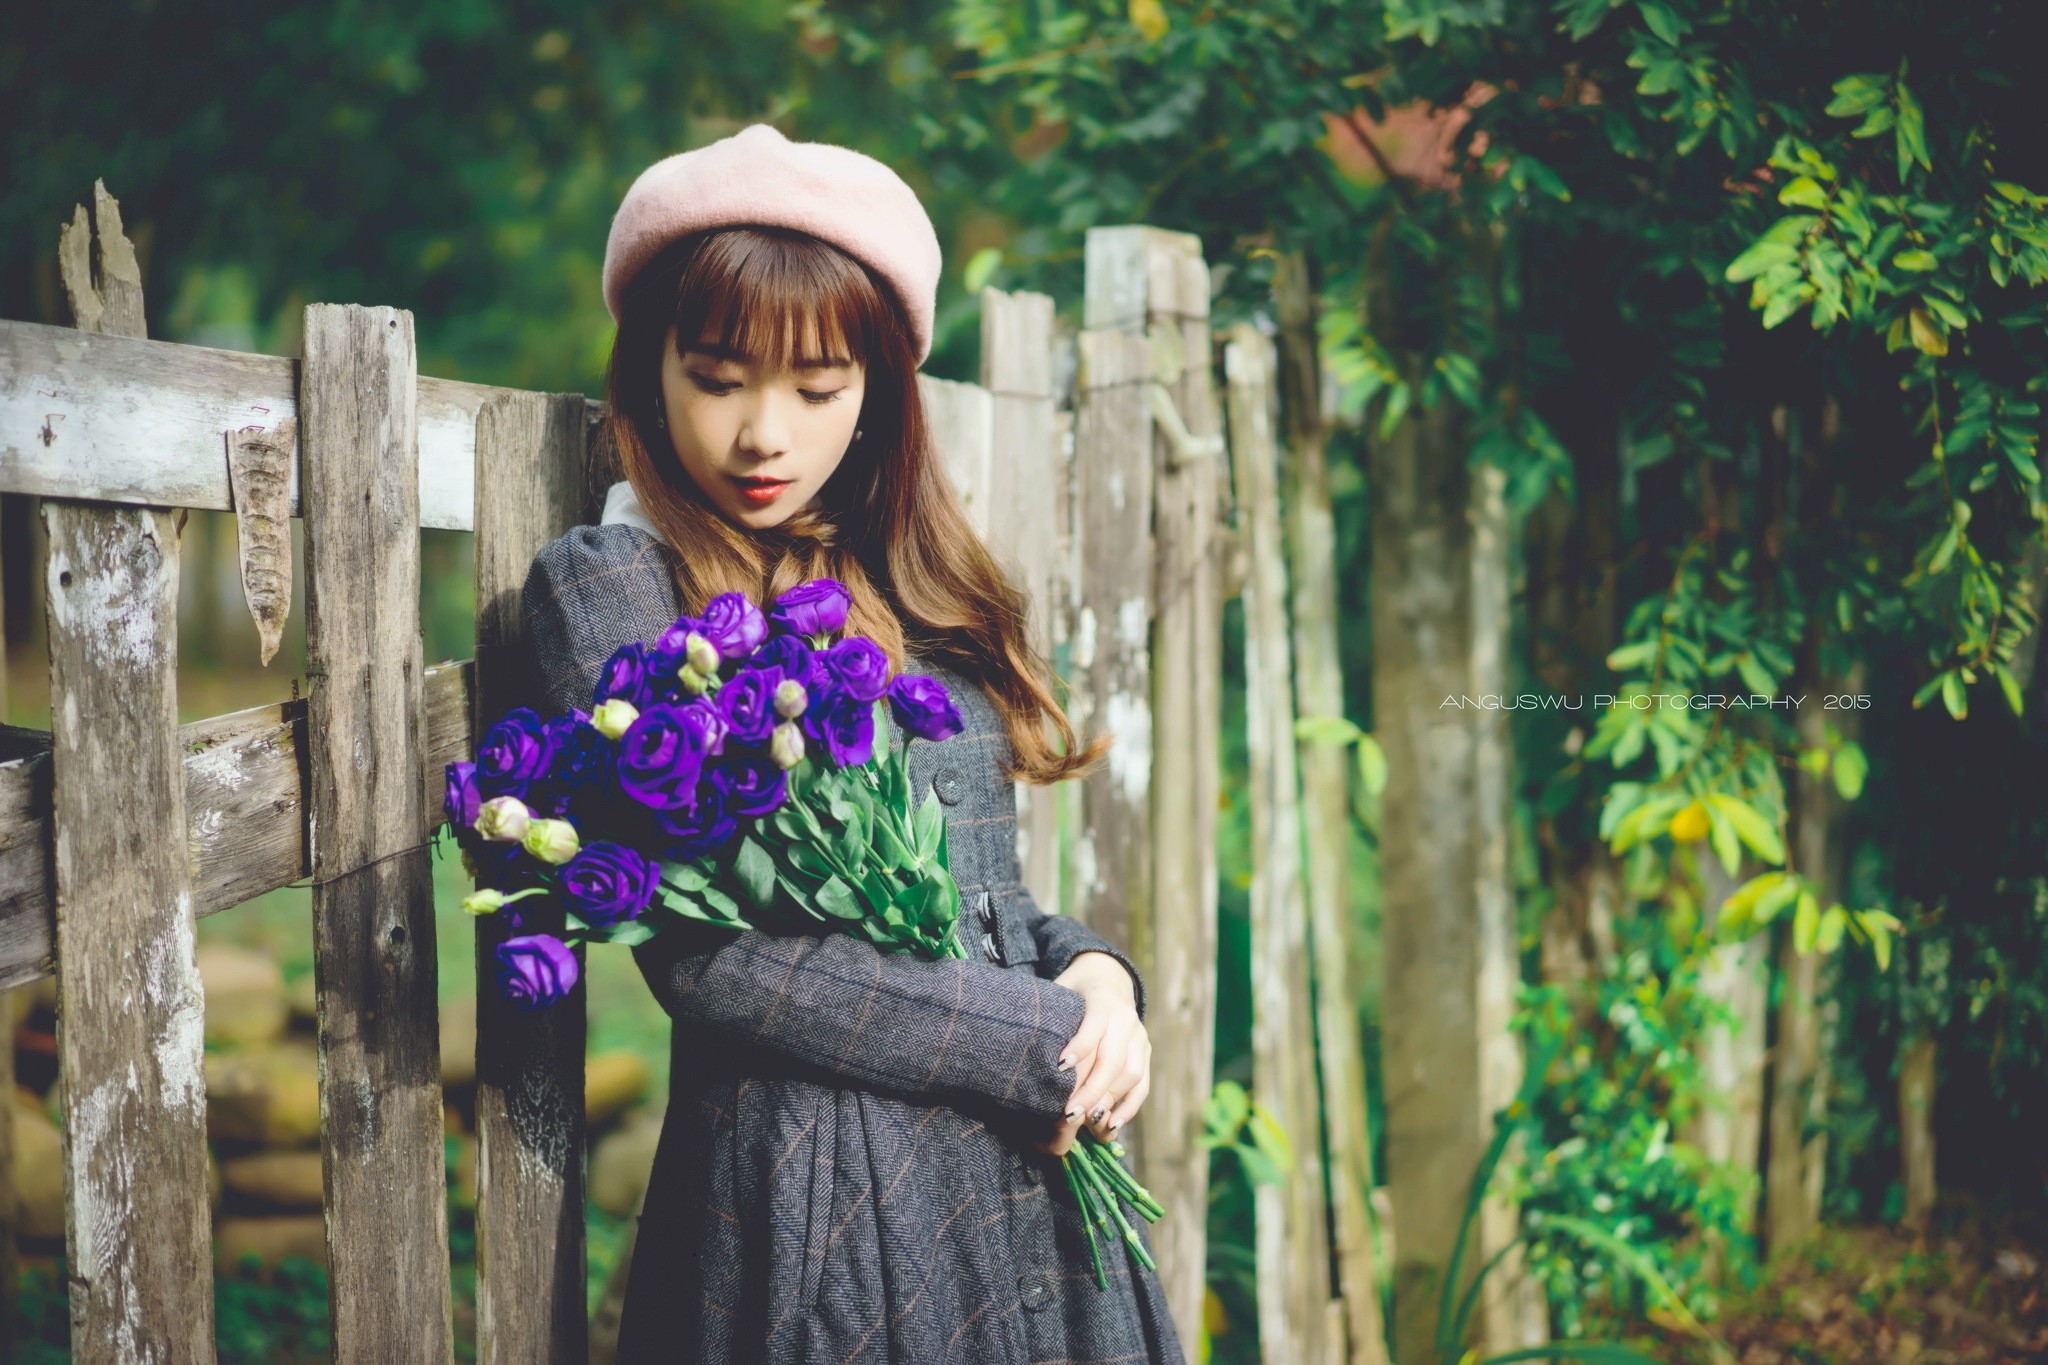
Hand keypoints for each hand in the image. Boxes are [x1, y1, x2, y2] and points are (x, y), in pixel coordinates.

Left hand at [1036, 951, 1150, 1156]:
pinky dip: (1129, 1108)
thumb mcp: (1060, 990)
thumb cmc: (1074, 991)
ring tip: (1087, 1121)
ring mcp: (1139, 1037)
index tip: (1059, 1069)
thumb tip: (1024, 1048)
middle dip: (1091, 1088)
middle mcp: (1125, 1018)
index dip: (1079, 1048)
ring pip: (1130, 1074)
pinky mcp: (1145, 1053)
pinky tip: (1110, 1125)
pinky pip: (1142, 1085)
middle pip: (1113, 1058)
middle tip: (1069, 1113)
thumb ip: (1050, 1014)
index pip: (1094, 1025)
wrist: (1108, 978)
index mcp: (1102, 999)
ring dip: (1109, 1100)